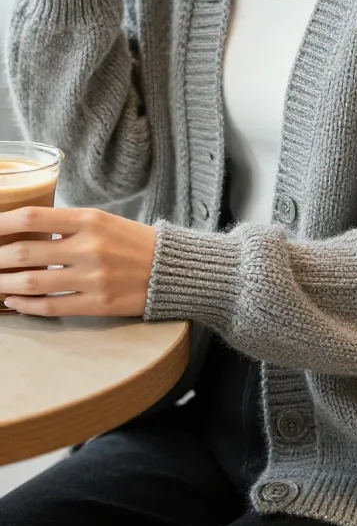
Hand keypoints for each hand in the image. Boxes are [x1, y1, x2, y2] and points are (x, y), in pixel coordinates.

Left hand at [0, 208, 156, 318]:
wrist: (171, 269)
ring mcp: (93, 278)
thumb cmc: (132, 243)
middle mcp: (89, 247)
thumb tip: (23, 234)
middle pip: (25, 252)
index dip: (1, 222)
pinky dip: (27, 306)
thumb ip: (67, 226)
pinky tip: (14, 302)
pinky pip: (52, 307)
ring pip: (33, 283)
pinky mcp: (98, 304)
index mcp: (90, 220)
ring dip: (5, 284)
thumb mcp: (103, 222)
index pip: (33, 217)